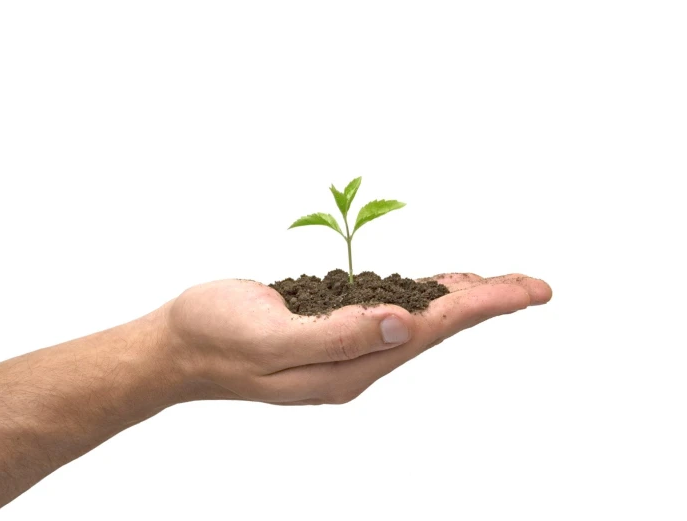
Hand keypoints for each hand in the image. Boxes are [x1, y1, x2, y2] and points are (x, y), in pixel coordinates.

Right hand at [157, 273, 551, 404]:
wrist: (177, 344)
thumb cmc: (216, 337)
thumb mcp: (271, 339)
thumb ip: (336, 335)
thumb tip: (403, 325)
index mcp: (347, 367)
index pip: (429, 331)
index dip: (480, 306)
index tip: (526, 290)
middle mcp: (354, 361)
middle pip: (434, 327)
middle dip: (484, 304)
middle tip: (533, 286)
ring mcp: (341, 346)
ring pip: (414, 319)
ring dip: (456, 299)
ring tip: (498, 284)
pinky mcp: (328, 327)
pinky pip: (386, 309)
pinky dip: (417, 293)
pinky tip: (432, 286)